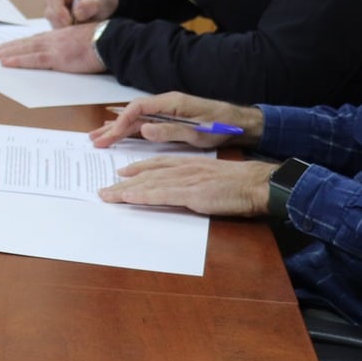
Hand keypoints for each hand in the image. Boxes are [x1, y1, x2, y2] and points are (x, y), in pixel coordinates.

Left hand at [0, 23, 106, 73]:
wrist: (112, 41)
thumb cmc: (104, 42)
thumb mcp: (86, 41)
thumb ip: (74, 46)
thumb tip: (71, 54)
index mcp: (61, 36)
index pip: (37, 39)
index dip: (22, 43)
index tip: (11, 45)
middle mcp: (54, 39)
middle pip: (27, 43)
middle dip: (9, 46)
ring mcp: (54, 47)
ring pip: (25, 49)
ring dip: (8, 52)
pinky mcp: (56, 57)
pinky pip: (32, 60)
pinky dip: (17, 60)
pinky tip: (6, 62)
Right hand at [46, 0, 117, 26]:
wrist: (102, 2)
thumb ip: (91, 3)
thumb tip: (78, 14)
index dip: (59, 9)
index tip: (69, 22)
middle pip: (50, 11)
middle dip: (62, 22)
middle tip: (77, 30)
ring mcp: (54, 9)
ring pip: (53, 22)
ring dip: (65, 29)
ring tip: (81, 29)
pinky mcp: (57, 20)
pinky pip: (57, 29)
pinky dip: (66, 33)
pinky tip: (78, 32)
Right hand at [89, 93, 263, 149]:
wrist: (241, 123)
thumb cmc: (222, 126)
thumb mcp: (198, 132)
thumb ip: (170, 130)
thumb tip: (143, 129)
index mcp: (171, 102)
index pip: (137, 108)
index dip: (121, 122)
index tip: (110, 137)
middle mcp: (166, 103)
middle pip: (132, 113)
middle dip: (112, 127)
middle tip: (94, 140)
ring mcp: (167, 111)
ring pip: (136, 119)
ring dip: (118, 129)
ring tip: (99, 138)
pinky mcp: (171, 119)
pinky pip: (145, 123)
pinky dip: (130, 131)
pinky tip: (119, 136)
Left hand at [99, 156, 276, 217]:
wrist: (257, 184)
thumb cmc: (240, 183)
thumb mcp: (213, 176)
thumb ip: (196, 180)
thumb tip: (186, 189)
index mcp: (189, 163)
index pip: (157, 163)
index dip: (137, 168)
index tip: (122, 172)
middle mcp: (183, 168)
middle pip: (147, 173)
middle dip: (123, 182)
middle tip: (104, 189)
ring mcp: (186, 180)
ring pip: (148, 184)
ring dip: (124, 190)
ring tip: (106, 195)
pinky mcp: (191, 193)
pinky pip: (160, 194)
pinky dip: (141, 195)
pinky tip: (127, 198)